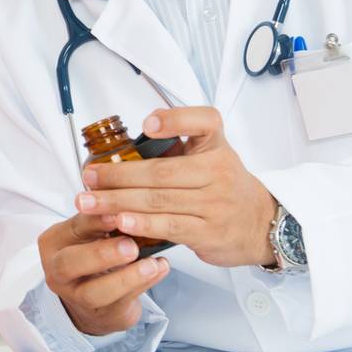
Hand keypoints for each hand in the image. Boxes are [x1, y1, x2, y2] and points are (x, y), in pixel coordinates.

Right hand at [38, 212, 169, 335]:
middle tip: (130, 245)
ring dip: (127, 277)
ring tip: (152, 264)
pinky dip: (144, 285)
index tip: (118, 212)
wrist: (94, 297)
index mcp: (53, 242)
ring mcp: (77, 296)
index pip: (72, 228)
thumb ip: (101, 216)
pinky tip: (160, 269)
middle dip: (101, 254)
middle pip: (70, 264)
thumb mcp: (89, 231)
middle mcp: (57, 271)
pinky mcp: (102, 314)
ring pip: (95, 292)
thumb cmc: (92, 253)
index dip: (95, 220)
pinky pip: (122, 302)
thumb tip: (125, 193)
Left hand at [76, 107, 277, 267]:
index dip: (174, 120)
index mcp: (215, 145)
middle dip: (118, 175)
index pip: (203, 122)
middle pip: (160, 171)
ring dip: (118, 202)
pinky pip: (169, 226)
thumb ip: (177, 144)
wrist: (261, 222)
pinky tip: (120, 222)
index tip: (147, 124)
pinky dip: (142, 224)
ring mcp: (214, 203)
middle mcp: (218, 171)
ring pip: (158, 200)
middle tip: (89, 176)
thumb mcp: (211, 154)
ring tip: (90, 202)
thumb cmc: (225, 184)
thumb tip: (124, 143)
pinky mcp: (209, 231)